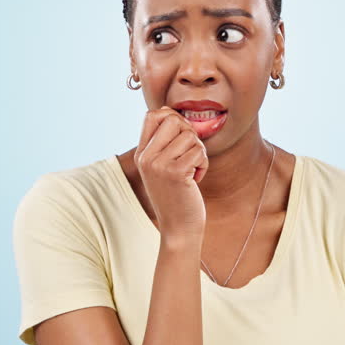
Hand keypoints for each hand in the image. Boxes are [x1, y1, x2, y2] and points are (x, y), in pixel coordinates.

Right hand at [134, 107, 208, 241]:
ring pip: (190, 136)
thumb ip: (164, 145)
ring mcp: (159, 165)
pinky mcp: (175, 173)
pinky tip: (196, 179)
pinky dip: (203, 164)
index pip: (152, 115)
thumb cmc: (177, 197)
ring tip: (193, 169)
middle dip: (190, 133)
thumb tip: (175, 115)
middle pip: (173, 120)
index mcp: (141, 154)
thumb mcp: (163, 169)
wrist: (178, 229)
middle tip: (191, 153)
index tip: (182, 136)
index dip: (172, 117)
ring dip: (199, 152)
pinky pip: (199, 151)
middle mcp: (146, 158)